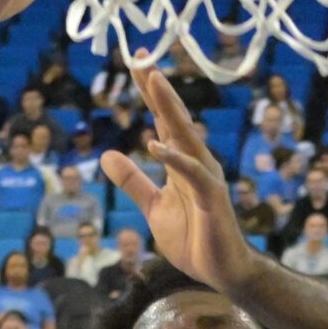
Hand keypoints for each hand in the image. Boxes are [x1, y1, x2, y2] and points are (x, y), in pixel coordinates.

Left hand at [101, 65, 262, 291]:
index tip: (136, 60)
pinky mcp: (212, 198)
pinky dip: (176, 159)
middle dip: (158, 88)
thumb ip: (132, 181)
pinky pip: (193, 174)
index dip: (151, 92)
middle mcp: (196, 162)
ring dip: (169, 108)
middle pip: (174, 117)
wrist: (221, 271)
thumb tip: (106, 155)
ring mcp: (206, 178)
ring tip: (153, 81)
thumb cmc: (192, 238)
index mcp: (182, 161)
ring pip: (186, 136)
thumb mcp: (153, 207)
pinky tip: (156, 145)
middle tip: (142, 56)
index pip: (164, 120)